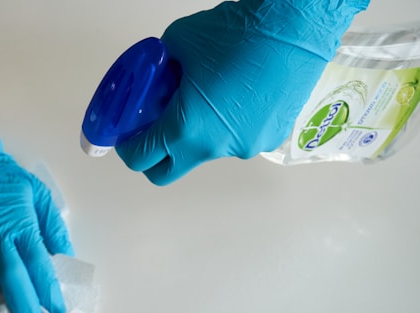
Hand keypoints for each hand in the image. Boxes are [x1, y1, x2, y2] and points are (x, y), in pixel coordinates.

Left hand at [116, 0, 368, 184]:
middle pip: (167, 173)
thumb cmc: (234, 33)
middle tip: (153, 131)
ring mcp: (243, 148)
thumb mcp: (178, 43)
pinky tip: (237, 98)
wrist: (296, 28)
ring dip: (195, 135)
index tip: (127, 136)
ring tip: (207, 98)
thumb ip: (159, 69)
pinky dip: (226, 127)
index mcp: (186, 128)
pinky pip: (235, 140)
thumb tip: (157, 78)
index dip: (127, 148)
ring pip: (204, 153)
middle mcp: (213, 148)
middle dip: (154, 158)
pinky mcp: (269, 140)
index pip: (141, 158)